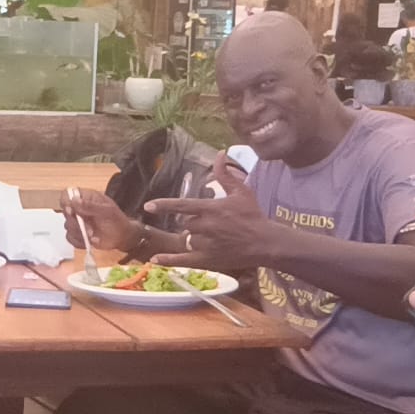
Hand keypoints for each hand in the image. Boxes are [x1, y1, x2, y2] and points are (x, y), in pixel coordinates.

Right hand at [61, 188, 139, 251]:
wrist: (121, 237)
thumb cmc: (116, 220)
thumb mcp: (108, 211)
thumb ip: (91, 206)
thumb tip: (74, 201)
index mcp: (85, 198)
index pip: (67, 194)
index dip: (66, 202)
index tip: (71, 211)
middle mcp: (78, 208)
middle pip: (66, 213)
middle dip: (77, 224)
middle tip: (90, 230)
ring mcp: (77, 221)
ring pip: (67, 226)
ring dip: (79, 234)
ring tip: (93, 236)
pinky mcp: (76, 234)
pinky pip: (70, 238)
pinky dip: (79, 242)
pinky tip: (90, 242)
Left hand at [143, 154, 271, 269]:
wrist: (266, 242)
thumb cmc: (253, 215)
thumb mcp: (241, 191)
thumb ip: (225, 174)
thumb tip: (220, 153)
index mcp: (210, 209)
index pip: (181, 205)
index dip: (163, 205)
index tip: (148, 206)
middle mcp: (205, 227)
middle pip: (185, 223)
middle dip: (194, 223)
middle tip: (212, 225)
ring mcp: (204, 245)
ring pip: (187, 240)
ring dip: (193, 238)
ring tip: (213, 238)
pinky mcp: (207, 260)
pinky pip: (183, 260)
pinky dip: (168, 260)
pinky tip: (154, 260)